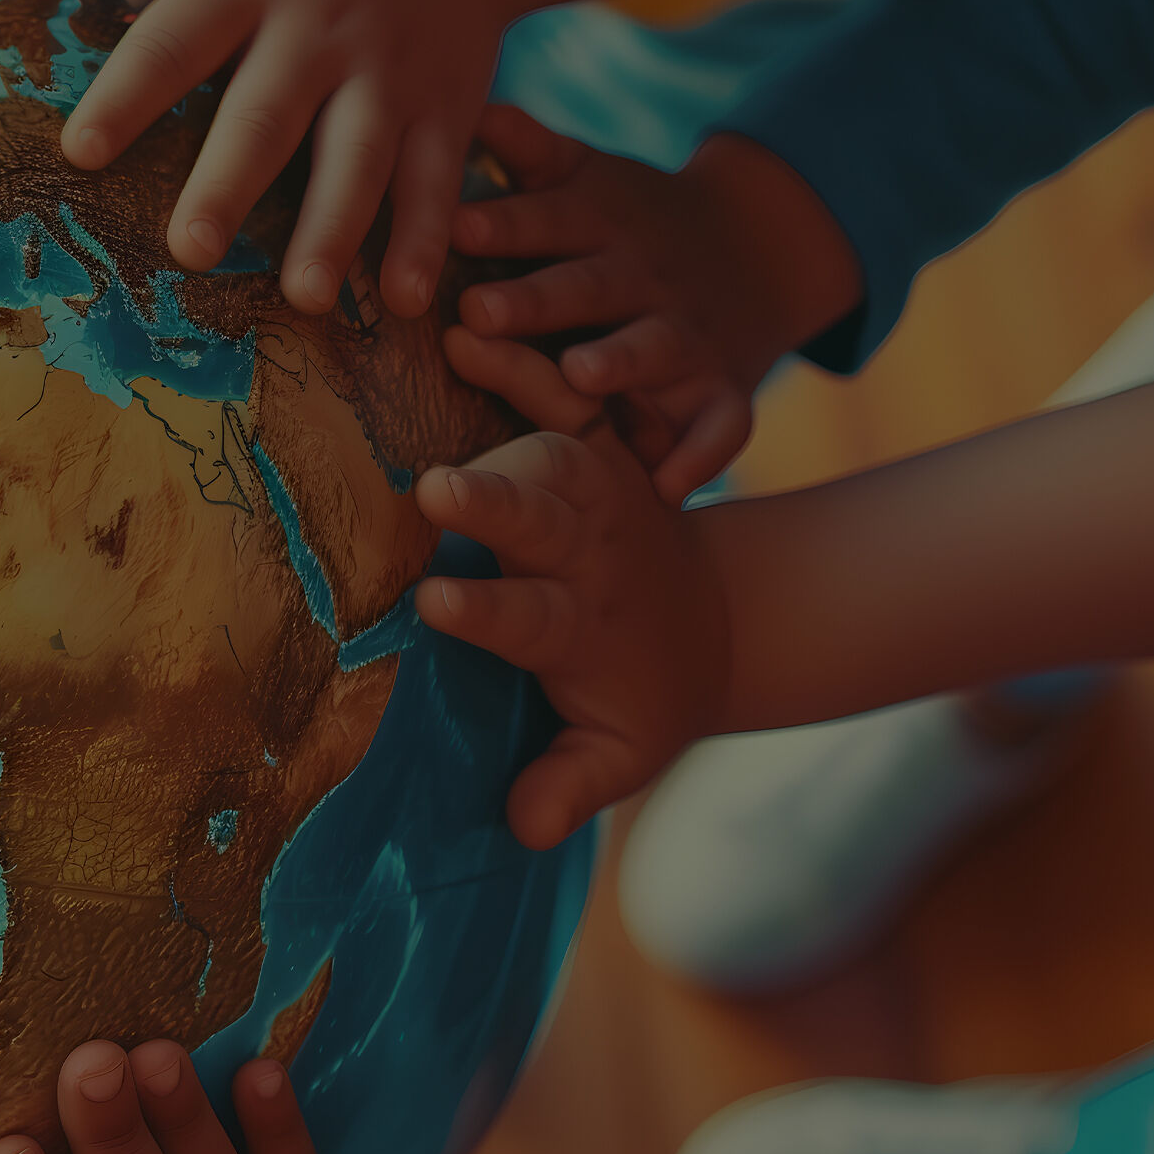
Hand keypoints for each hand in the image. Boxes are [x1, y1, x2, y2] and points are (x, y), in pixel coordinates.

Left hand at [59, 0, 518, 314]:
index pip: (173, 40)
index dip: (127, 94)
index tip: (80, 149)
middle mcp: (316, 32)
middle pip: (265, 114)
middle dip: (228, 183)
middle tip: (190, 249)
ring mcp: (386, 74)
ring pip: (356, 157)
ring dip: (331, 228)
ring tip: (302, 295)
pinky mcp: (445, 108)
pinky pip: (435, 179)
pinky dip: (426, 239)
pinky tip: (405, 300)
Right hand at [415, 331, 726, 846]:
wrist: (719, 618)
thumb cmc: (640, 695)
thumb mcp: (623, 752)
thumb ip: (572, 784)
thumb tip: (521, 828)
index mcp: (584, 626)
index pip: (531, 620)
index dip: (487, 612)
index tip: (435, 602)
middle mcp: (587, 551)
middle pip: (539, 524)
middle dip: (492, 507)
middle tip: (437, 491)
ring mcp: (594, 491)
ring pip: (547, 445)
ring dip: (506, 403)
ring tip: (454, 354)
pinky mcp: (595, 445)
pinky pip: (561, 396)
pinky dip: (521, 360)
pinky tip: (468, 325)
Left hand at [451, 113, 865, 499]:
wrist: (757, 250)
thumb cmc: (628, 217)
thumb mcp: (586, 173)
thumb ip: (527, 146)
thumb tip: (467, 101)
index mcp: (599, 225)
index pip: (546, 218)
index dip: (504, 223)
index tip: (456, 225)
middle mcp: (641, 278)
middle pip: (585, 286)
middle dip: (536, 299)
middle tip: (479, 310)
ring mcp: (685, 332)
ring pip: (652, 347)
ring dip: (618, 362)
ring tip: (578, 377)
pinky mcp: (722, 386)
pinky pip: (720, 424)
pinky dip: (701, 455)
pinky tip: (668, 488)